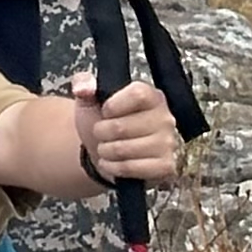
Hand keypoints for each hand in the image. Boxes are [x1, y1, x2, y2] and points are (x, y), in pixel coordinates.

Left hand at [73, 76, 182, 190]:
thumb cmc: (101, 120)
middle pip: (122, 126)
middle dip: (101, 132)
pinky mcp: (166, 167)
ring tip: (105, 147)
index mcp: (152, 96)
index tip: (105, 112)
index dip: (113, 105)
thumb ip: (83, 83)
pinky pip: (131, 168)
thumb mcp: (89, 97)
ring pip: (124, 149)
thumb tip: (84, 88)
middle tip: (101, 133)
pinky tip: (110, 162)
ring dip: (105, 151)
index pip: (138, 95)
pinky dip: (113, 167)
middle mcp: (165, 119)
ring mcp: (168, 144)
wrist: (104, 150)